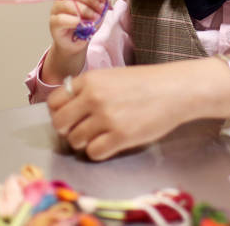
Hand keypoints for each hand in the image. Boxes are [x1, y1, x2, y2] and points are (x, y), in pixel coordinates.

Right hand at [45, 0, 106, 81]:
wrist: (78, 42)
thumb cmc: (87, 24)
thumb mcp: (99, 9)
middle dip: (92, 0)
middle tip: (101, 9)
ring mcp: (56, 9)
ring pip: (69, 4)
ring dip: (85, 11)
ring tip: (95, 18)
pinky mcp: (53, 23)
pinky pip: (62, 19)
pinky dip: (75, 21)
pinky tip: (83, 25)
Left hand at [47, 59, 225, 160]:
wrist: (175, 89)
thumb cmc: (147, 83)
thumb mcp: (112, 77)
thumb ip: (89, 89)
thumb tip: (68, 109)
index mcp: (90, 80)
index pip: (54, 102)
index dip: (60, 113)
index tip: (71, 117)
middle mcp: (94, 97)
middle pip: (60, 124)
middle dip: (69, 130)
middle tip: (83, 130)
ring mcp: (106, 117)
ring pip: (76, 141)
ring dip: (85, 142)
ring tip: (101, 136)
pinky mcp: (120, 136)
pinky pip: (94, 153)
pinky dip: (99, 152)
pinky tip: (111, 143)